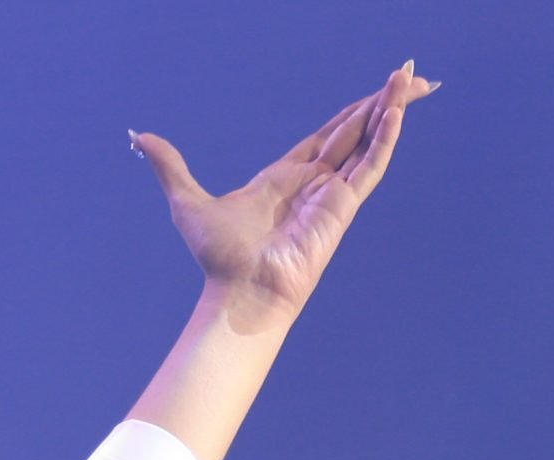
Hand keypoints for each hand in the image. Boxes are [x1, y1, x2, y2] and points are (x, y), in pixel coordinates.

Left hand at [131, 61, 437, 330]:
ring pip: (369, 141)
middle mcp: (314, 182)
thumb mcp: (187, 200)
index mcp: (285, 177)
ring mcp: (332, 193)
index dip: (353, 110)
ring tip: (416, 79)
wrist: (240, 292)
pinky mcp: (343, 205)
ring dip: (392, 108)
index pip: (328, 134)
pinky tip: (397, 110)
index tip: (377, 90)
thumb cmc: (218, 259)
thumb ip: (169, 165)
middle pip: (357, 131)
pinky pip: (370, 164)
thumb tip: (137, 137)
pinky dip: (385, 136)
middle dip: (384, 101)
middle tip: (412, 73)